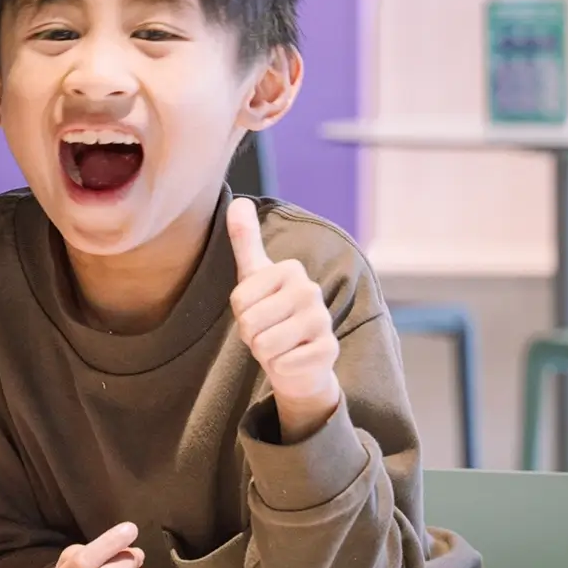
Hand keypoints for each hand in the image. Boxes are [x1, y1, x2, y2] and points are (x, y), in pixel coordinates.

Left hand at [227, 197, 340, 440]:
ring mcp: (323, 320)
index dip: (242, 314)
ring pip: (265, 344)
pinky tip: (294, 360)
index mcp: (291, 269)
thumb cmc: (272, 315)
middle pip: (250, 322)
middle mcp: (311, 290)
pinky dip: (281, 367)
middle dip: (252, 335)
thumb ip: (246, 240)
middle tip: (269, 332)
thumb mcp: (254, 276)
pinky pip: (283, 363)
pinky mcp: (329, 351)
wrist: (299, 361)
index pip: (240, 299)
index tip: (259, 311)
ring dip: (266, 352)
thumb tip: (238, 200)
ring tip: (279, 345)